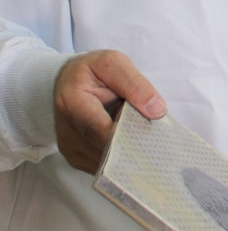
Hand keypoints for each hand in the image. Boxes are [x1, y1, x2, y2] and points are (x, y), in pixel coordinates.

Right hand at [54, 50, 166, 173]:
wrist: (68, 81)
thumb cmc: (92, 72)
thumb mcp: (114, 64)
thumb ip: (135, 84)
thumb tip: (157, 111)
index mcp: (73, 104)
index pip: (102, 132)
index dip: (129, 139)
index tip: (153, 140)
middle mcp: (67, 131)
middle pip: (106, 152)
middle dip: (133, 148)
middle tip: (157, 142)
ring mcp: (70, 149)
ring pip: (107, 163)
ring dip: (128, 155)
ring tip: (141, 138)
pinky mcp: (76, 158)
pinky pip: (103, 167)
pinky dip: (120, 160)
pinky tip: (130, 145)